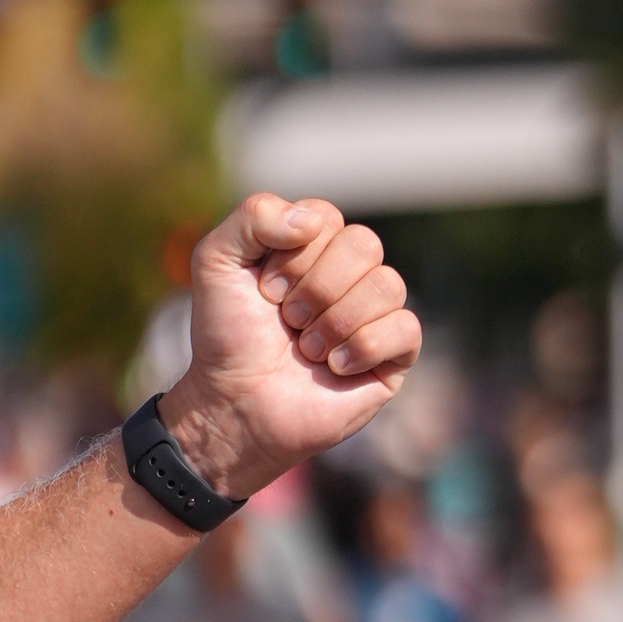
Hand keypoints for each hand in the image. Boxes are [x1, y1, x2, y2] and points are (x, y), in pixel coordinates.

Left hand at [158, 196, 422, 501]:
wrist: (238, 404)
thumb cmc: (227, 336)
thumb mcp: (216, 262)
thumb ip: (253, 217)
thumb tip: (311, 222)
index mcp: (312, 246)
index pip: (326, 218)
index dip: (294, 255)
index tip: (266, 292)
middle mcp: (349, 274)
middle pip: (364, 244)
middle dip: (317, 288)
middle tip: (289, 321)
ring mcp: (375, 314)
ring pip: (388, 284)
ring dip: (337, 321)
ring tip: (309, 350)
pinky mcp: (394, 357)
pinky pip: (406, 328)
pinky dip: (365, 347)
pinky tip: (336, 368)